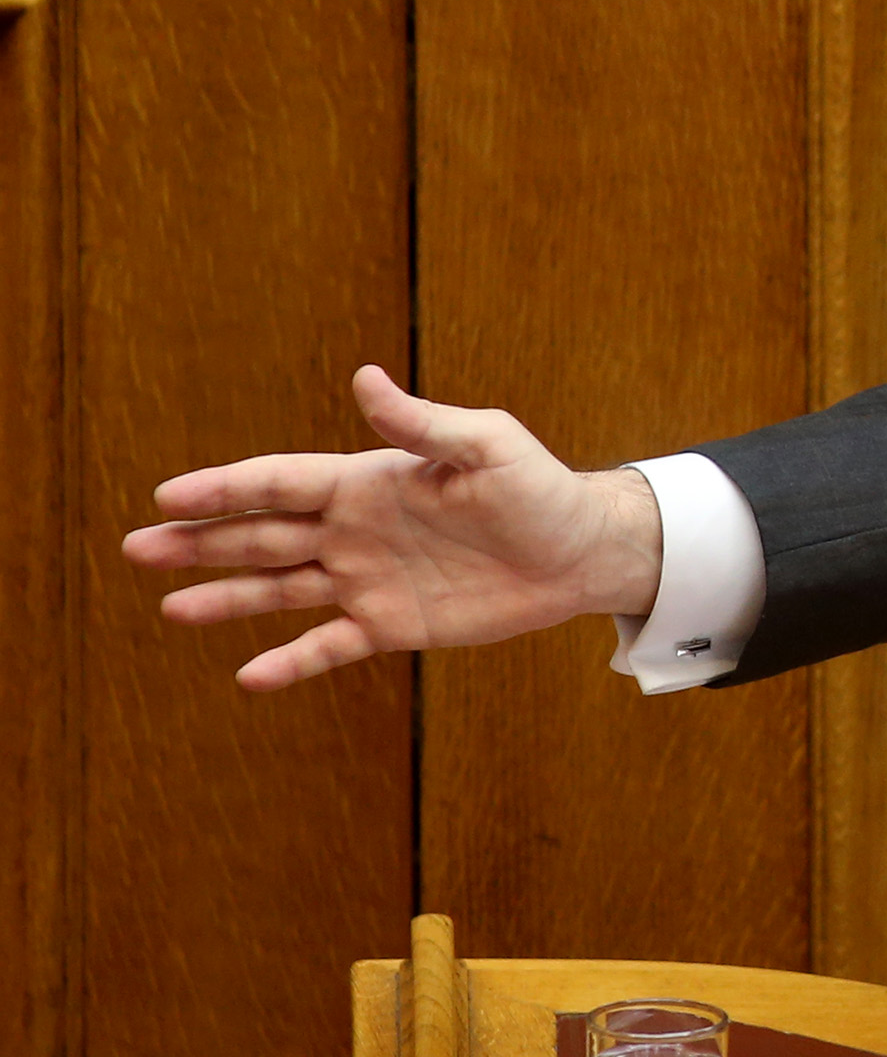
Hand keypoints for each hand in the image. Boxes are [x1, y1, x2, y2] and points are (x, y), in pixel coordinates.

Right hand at [122, 365, 664, 691]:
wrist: (580, 552)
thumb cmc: (538, 488)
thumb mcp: (487, 446)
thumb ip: (423, 422)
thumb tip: (365, 378)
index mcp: (368, 482)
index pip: (280, 482)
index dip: (224, 489)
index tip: (166, 495)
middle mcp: (354, 531)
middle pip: (261, 535)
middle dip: (199, 541)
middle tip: (136, 547)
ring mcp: (367, 580)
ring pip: (280, 591)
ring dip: (225, 598)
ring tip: (169, 607)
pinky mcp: (392, 625)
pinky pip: (329, 645)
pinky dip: (291, 662)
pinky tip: (249, 677)